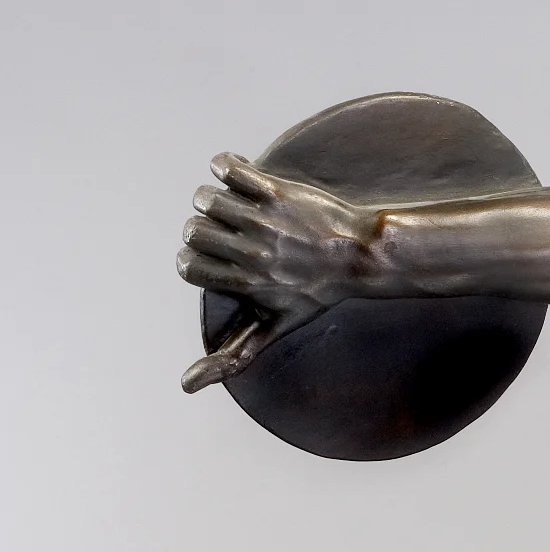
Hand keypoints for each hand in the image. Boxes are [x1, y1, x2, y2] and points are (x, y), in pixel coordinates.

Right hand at [177, 153, 381, 391]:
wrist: (361, 256)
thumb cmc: (317, 293)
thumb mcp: (276, 327)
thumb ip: (234, 353)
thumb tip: (186, 387)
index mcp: (248, 285)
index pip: (189, 267)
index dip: (191, 259)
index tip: (209, 256)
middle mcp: (254, 254)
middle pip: (193, 231)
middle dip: (200, 226)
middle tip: (223, 227)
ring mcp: (265, 222)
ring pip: (206, 198)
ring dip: (212, 196)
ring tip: (233, 202)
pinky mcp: (277, 192)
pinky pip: (229, 168)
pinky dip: (225, 165)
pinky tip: (238, 175)